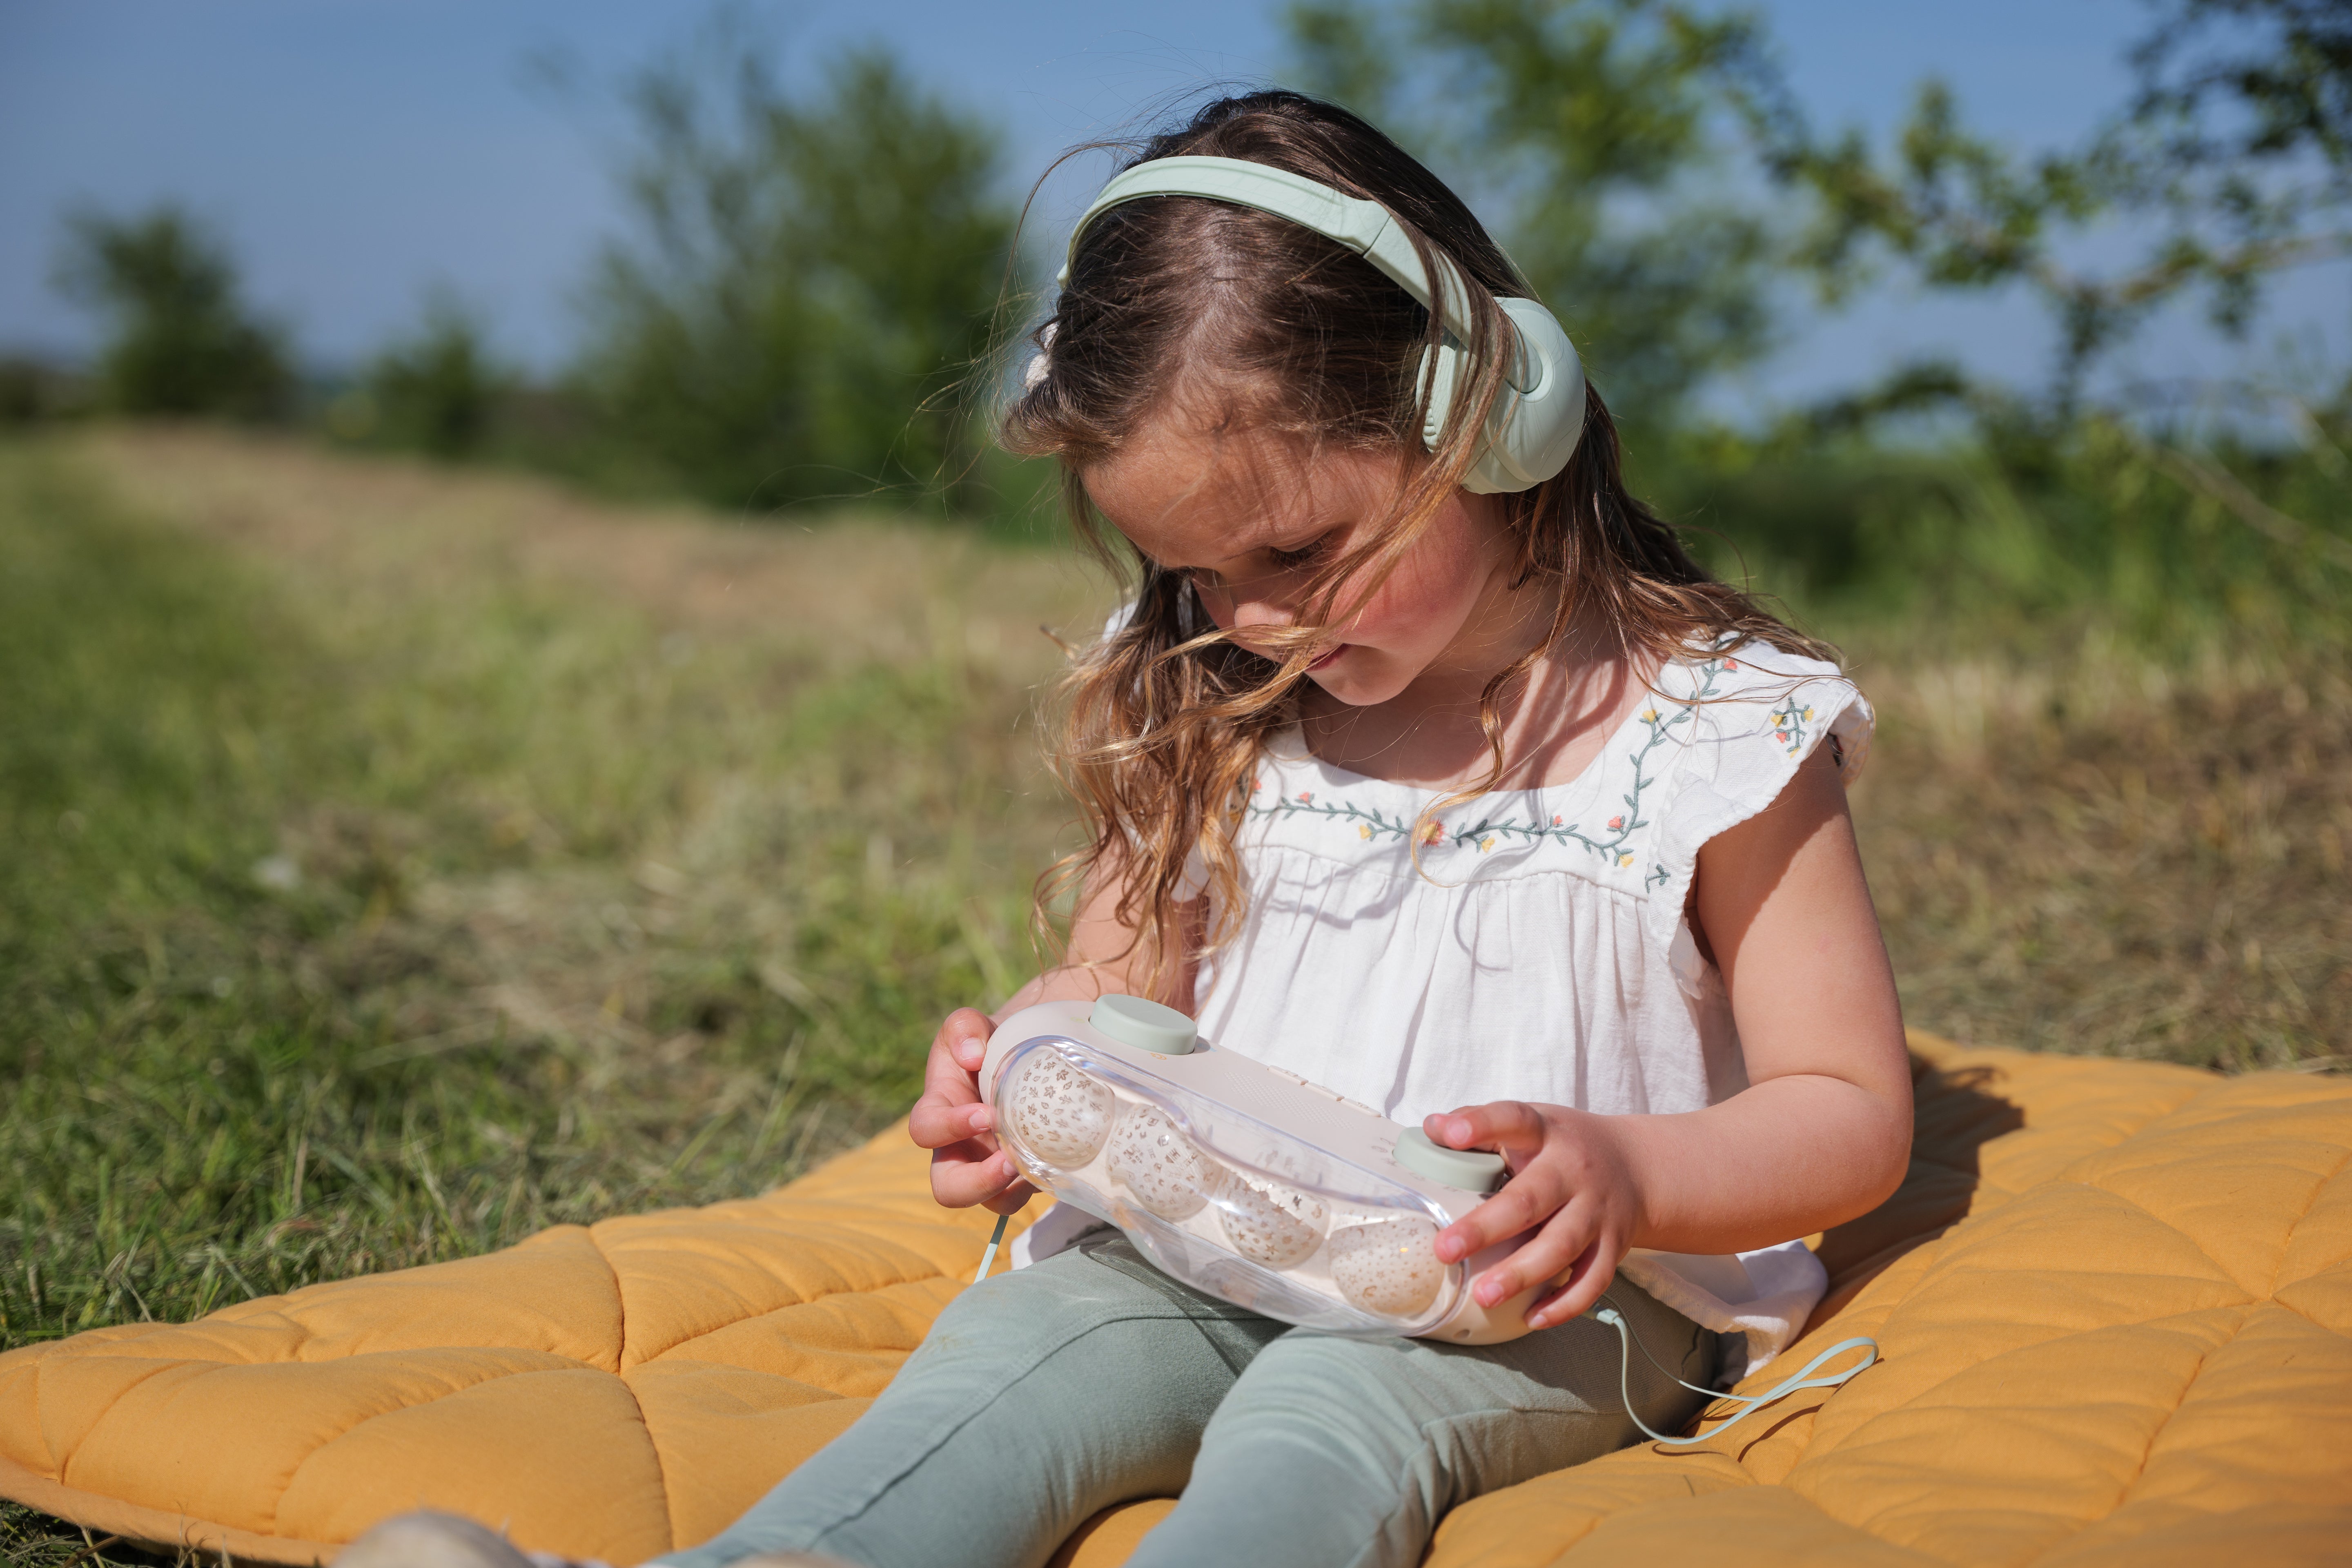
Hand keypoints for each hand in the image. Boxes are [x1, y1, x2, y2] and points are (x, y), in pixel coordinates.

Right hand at [907, 1007, 1034, 1214]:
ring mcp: (992, 1166)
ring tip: (1037, 1165)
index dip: (949, 1128)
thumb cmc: (989, 1043)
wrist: (1025, 1053)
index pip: (926, 1130)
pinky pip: (1028, 1194)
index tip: (985, 1114)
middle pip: (948, 1188)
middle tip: (1008, 1162)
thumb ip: (963, 1028)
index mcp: (939, 1110)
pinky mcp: (1023, 1174)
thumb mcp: (971, 1026)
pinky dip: (1042, 1184)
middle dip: (976, 1183)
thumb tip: (972, 1055)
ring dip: (1012, 1190)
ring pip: (993, 1202)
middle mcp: (960, 1148)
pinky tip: (1059, 1162)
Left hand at [1425, 1101, 1641, 1330]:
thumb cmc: (1564, 1146)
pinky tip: (1532, 1318)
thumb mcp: (1533, 1123)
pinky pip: (1592, 1280)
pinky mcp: (1613, 1245)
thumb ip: (1484, 1125)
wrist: (1637, 1165)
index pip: (1513, 1120)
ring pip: (1561, 1246)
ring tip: (1483, 1296)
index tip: (1451, 1133)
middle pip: (1531, 1199)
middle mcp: (1573, 1171)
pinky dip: (1565, 1303)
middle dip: (1487, 1227)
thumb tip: (1432, 1127)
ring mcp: (1596, 1210)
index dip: (1482, 1125)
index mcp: (1546, 1132)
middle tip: (1446, 1249)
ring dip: (1522, 1274)